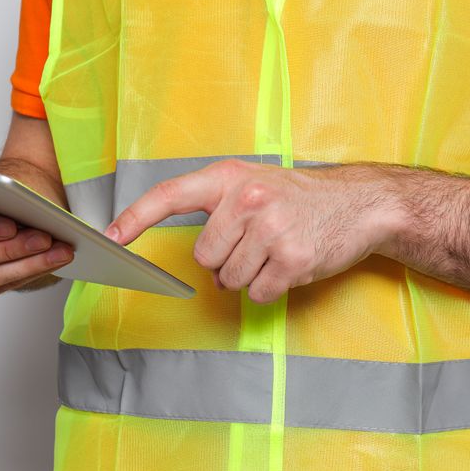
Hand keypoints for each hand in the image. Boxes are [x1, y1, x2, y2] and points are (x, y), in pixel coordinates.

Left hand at [105, 160, 395, 302]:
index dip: (135, 218)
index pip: (170, 195)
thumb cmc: (300, 197)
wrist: (359, 204)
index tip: (110, 237)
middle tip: (255, 245)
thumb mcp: (254, 182)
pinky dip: (271, 288)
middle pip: (205, 257)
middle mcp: (246, 199)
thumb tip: (189, 249)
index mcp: (229, 177)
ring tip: (275, 252)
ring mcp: (270, 229)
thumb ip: (218, 204)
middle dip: (225, 261)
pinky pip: (258, 293)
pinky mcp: (292, 258)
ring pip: (230, 280)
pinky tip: (290, 265)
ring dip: (249, 277)